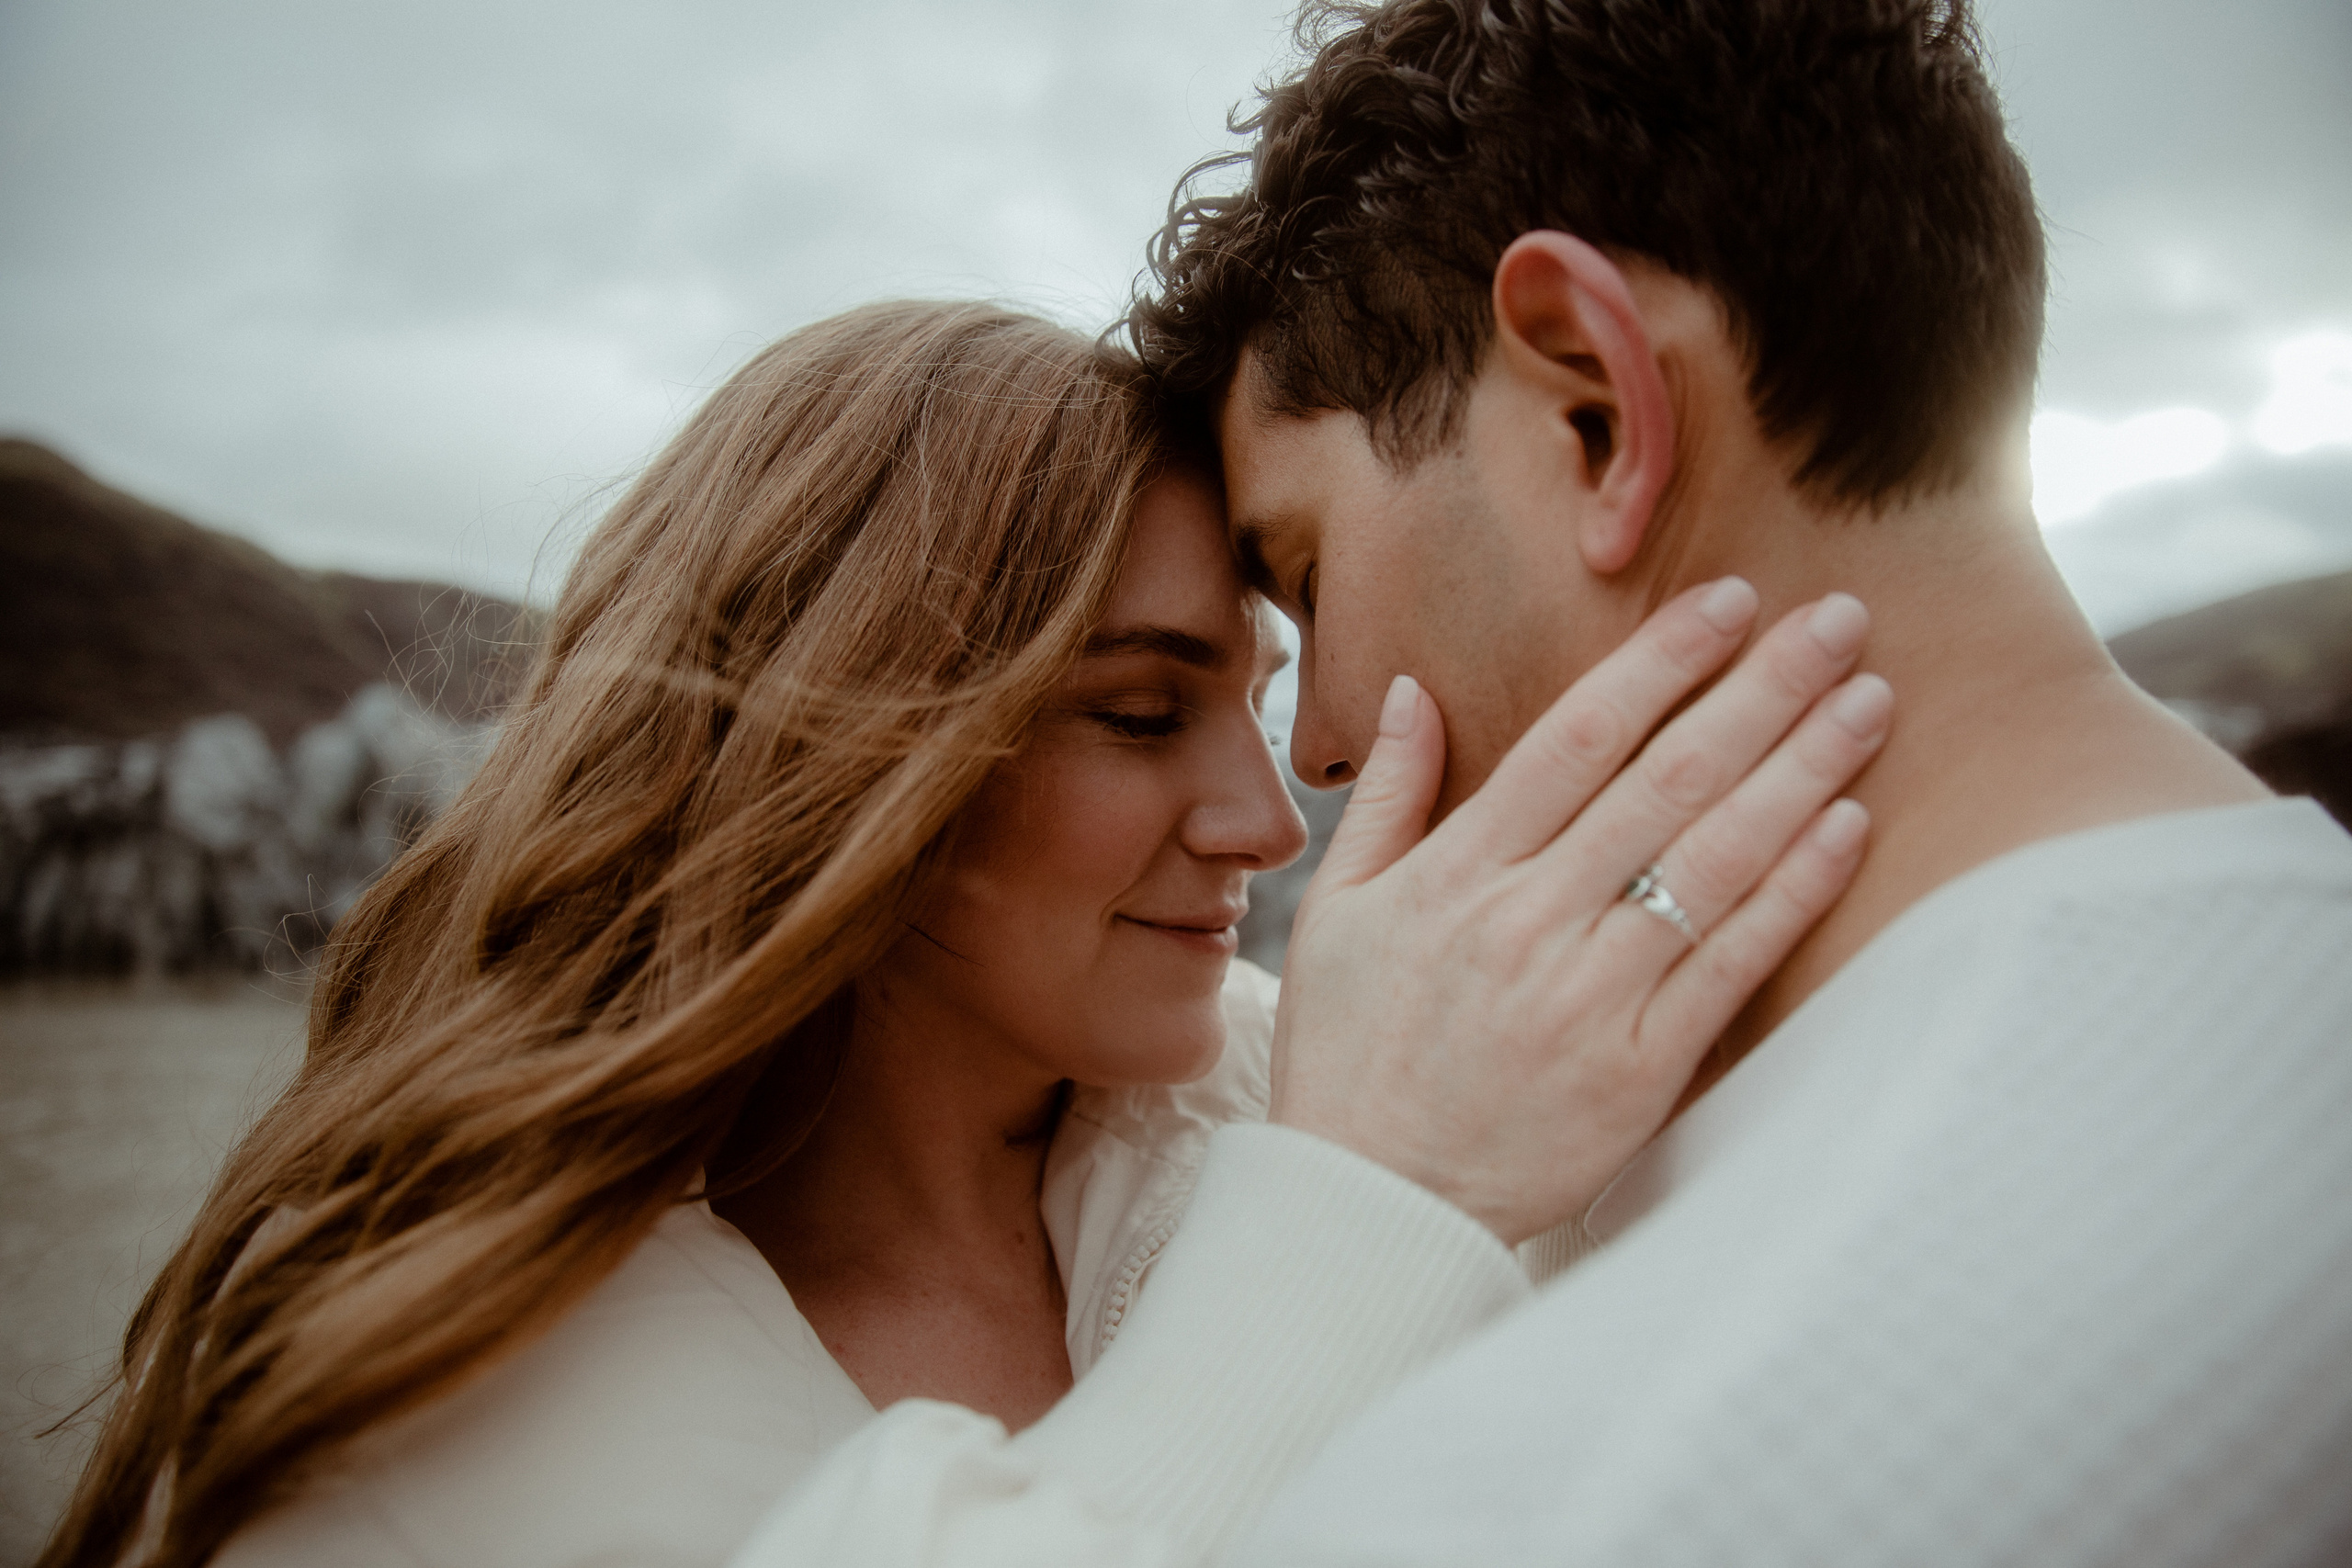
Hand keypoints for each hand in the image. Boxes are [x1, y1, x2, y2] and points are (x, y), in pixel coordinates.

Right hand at [1270, 578, 1886, 1244]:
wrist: (1374, 1204)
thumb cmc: (1351, 1053)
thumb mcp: (1337, 913)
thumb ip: (1385, 796)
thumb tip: (1412, 688)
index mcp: (1459, 875)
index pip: (1577, 739)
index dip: (1660, 662)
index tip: (1729, 601)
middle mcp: (1531, 921)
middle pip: (1666, 781)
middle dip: (1761, 689)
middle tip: (1839, 619)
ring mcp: (1591, 996)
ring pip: (1713, 861)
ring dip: (1801, 771)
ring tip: (1867, 701)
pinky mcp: (1640, 1070)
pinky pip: (1731, 964)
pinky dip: (1792, 891)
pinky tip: (1846, 825)